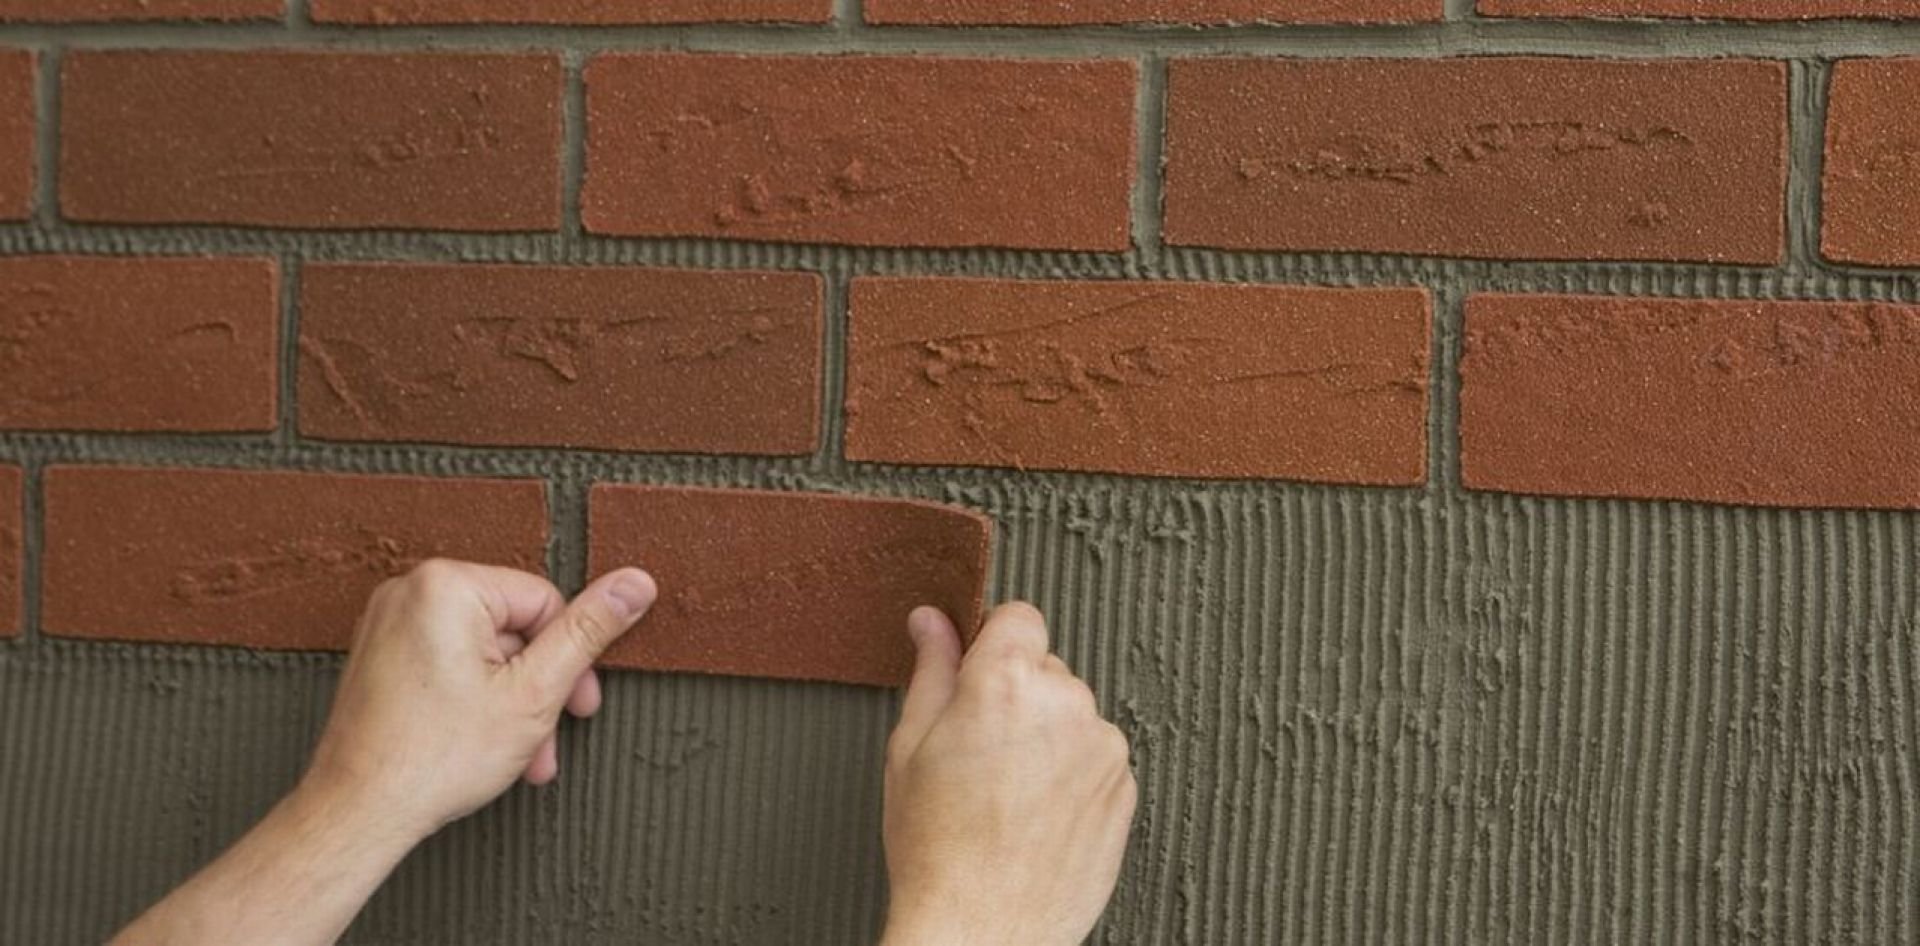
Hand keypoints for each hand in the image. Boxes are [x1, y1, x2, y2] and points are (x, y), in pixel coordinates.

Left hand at [303, 559, 657, 841]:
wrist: (356, 812)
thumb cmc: (432, 759)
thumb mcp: (535, 693)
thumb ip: (588, 632)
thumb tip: (635, 584)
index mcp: (447, 585)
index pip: (544, 602)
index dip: (570, 658)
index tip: (578, 703)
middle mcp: (410, 591)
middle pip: (512, 629)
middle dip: (539, 689)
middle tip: (550, 735)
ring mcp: (389, 623)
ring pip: (483, 653)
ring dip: (511, 703)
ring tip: (520, 753)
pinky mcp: (380, 654)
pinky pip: (448, 663)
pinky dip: (474, 699)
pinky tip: (484, 743)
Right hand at [879, 603, 1136, 945]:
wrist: (984, 930)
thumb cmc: (938, 849)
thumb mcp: (910, 748)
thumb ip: (931, 671)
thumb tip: (932, 623)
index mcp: (1005, 681)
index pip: (1017, 616)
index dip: (991, 643)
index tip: (974, 673)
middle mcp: (1066, 703)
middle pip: (1044, 668)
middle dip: (1015, 695)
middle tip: (977, 752)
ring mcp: (1103, 747)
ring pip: (1072, 715)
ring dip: (1047, 736)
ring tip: (1005, 793)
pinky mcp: (1124, 787)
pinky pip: (1095, 758)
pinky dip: (1071, 775)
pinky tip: (1034, 814)